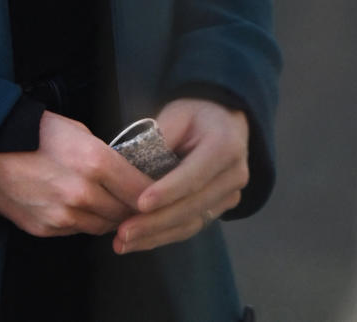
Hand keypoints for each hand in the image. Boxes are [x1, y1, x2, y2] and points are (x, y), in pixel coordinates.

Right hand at [0, 110, 149, 237]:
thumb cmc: (31, 131)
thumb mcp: (75, 129)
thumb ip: (102, 154)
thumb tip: (121, 171)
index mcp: (94, 161)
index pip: (141, 190)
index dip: (154, 193)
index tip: (162, 193)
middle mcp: (82, 192)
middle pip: (125, 212)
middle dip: (133, 207)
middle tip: (135, 199)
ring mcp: (64, 215)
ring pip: (104, 226)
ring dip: (109, 216)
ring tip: (106, 201)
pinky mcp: (47, 229)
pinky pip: (77, 230)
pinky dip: (83, 220)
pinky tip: (78, 205)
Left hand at [113, 99, 248, 253]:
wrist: (223, 121)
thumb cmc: (195, 114)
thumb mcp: (177, 113)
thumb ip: (160, 137)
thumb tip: (130, 165)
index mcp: (225, 146)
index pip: (193, 175)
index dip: (167, 192)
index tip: (139, 204)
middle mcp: (233, 175)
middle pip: (192, 206)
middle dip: (155, 222)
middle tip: (123, 232)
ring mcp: (230, 196)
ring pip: (191, 223)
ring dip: (155, 236)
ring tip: (123, 243)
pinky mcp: (220, 209)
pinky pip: (191, 226)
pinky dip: (163, 235)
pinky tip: (139, 241)